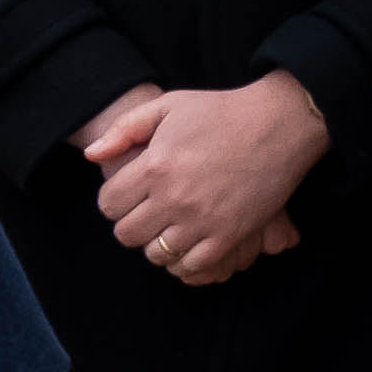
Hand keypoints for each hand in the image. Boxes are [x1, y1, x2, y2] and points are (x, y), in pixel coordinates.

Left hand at [82, 70, 328, 286]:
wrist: (279, 123)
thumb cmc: (221, 111)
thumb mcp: (167, 106)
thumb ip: (124, 130)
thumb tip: (92, 156)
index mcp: (154, 167)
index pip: (108, 205)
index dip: (113, 201)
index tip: (127, 195)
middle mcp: (174, 198)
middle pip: (127, 234)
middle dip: (131, 224)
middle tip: (146, 212)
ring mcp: (202, 220)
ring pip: (157, 254)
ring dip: (157, 243)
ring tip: (168, 226)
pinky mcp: (230, 235)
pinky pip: (193, 265)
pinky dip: (185, 259)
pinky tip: (189, 241)